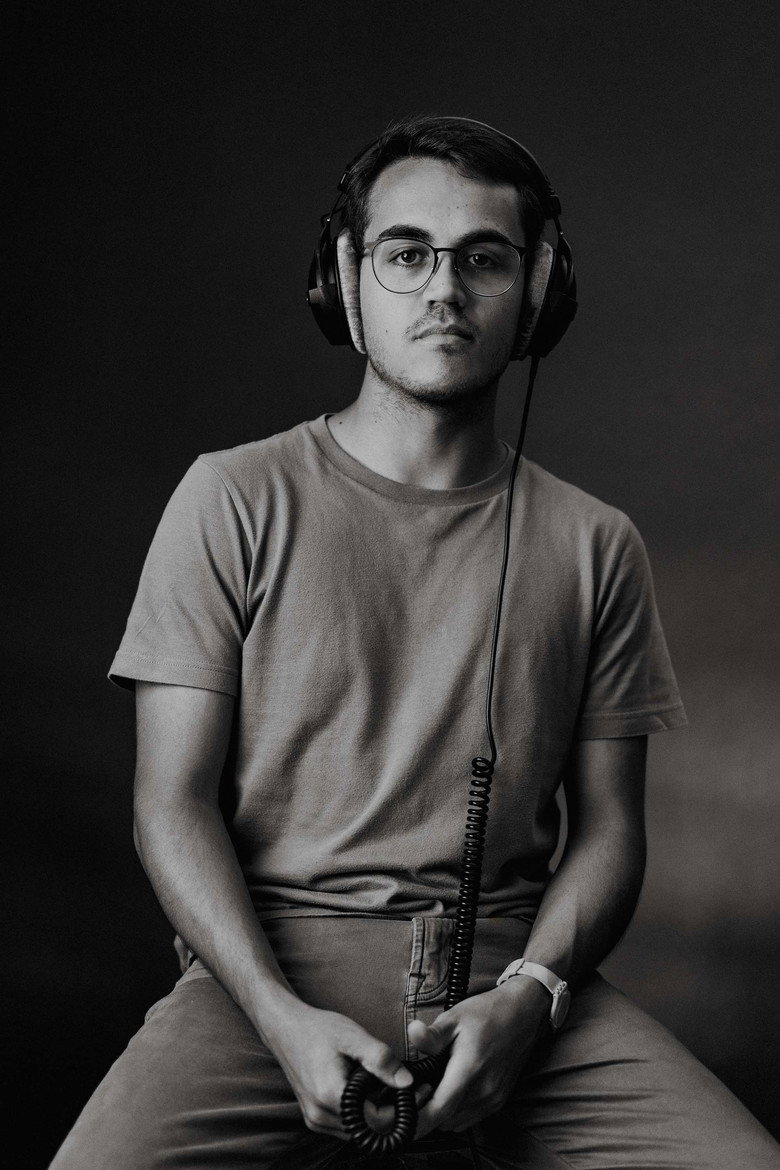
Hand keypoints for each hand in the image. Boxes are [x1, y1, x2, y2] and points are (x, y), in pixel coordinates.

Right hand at [262, 1000, 431, 1140]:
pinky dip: (363, 1114)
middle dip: (394, 1112)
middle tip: (411, 1089)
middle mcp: (321, 1115)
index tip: (419, 1089)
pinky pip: (347, 1126)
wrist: (285, 1029)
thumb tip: (407, 1081)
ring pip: (359, 1131)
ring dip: (379, 1115)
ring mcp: (316, 1120)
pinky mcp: (314, 1118)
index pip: (378, 1120)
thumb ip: (381, 1059)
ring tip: (393, 1088)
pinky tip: (371, 1092)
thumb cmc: (318, 1029)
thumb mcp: (353, 1036)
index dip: (403, 1107)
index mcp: (331, 1096)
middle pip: (370, 1129)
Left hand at [407, 977, 549, 1136]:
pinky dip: (457, 1112)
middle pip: (445, 1120)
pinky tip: (452, 1090)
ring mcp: (493, 1099)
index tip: (402, 1119)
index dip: (418, 1121)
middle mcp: (484, 1091)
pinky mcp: (499, 1100)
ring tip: (433, 1088)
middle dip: (426, 1112)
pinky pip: (471, 1117)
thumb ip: (432, 1034)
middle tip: (415, 1091)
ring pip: (458, 1122)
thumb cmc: (487, 1013)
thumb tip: (412, 1033)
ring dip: (443, 1113)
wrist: (522, 1013)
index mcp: (469, 1070)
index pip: (440, 1110)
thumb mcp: (455, 1017)